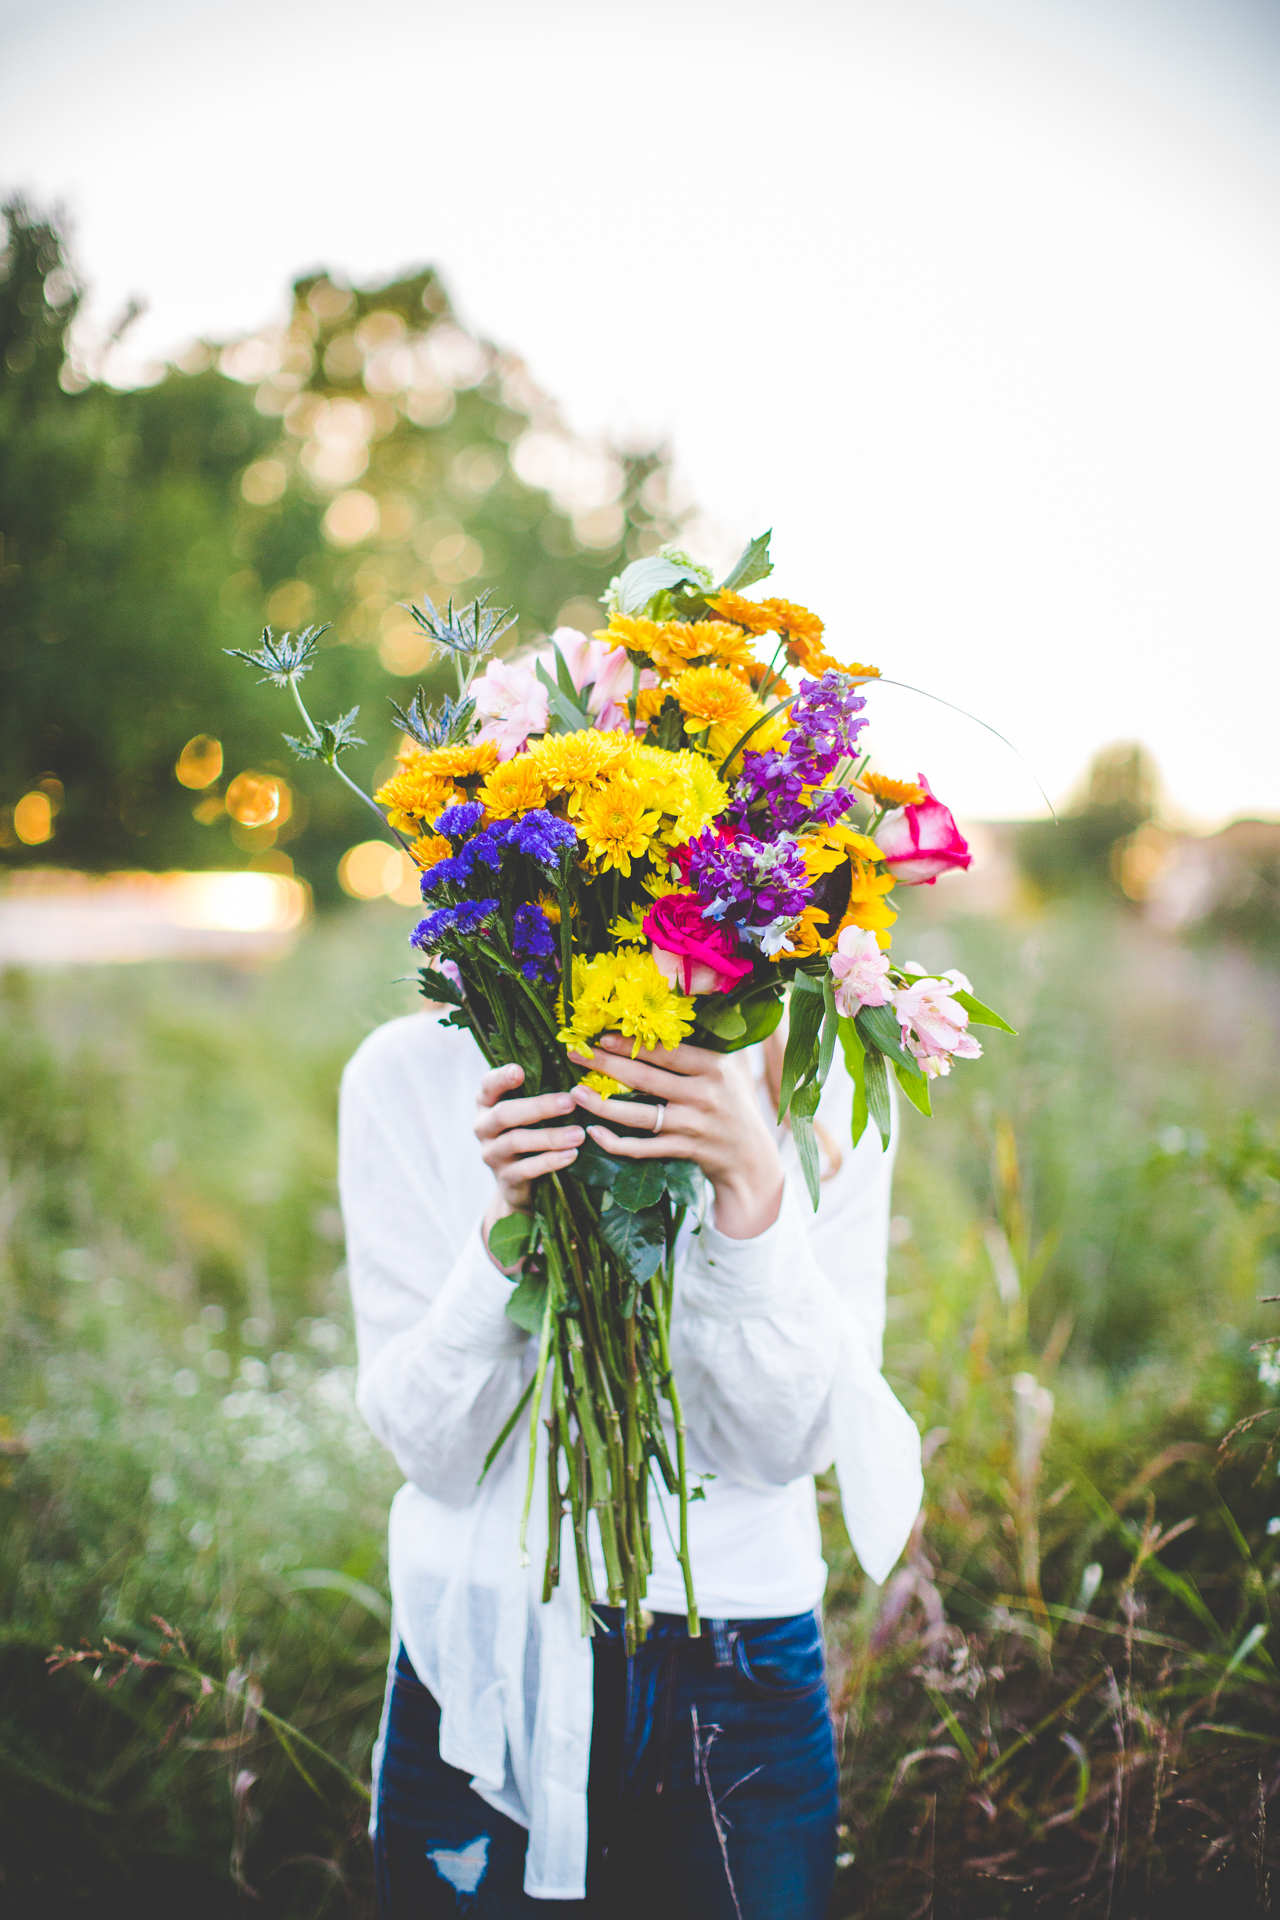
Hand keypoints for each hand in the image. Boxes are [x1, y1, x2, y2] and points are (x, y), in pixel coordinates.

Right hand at [475, 1064, 582, 1265]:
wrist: (519, 1182)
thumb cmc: (528, 1131)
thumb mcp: (528, 1111)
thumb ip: (539, 1091)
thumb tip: (577, 1076)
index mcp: (487, 1103)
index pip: (488, 1085)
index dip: (501, 1078)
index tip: (519, 1070)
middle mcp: (483, 1126)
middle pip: (504, 1114)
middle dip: (539, 1107)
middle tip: (570, 1102)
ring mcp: (492, 1153)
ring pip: (515, 1141)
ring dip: (550, 1137)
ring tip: (579, 1134)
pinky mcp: (505, 1178)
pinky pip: (526, 1169)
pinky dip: (550, 1161)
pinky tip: (572, 1155)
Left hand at [569, 1034, 784, 1240]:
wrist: (751, 1158)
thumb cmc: (738, 1101)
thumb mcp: (737, 1064)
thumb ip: (718, 1035)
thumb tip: (700, 993)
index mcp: (715, 1068)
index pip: (666, 1053)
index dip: (631, 1044)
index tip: (601, 1036)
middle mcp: (703, 1096)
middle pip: (645, 1079)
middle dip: (605, 1065)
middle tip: (575, 1054)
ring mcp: (691, 1127)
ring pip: (638, 1116)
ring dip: (602, 1105)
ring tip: (575, 1093)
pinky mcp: (681, 1151)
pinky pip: (641, 1148)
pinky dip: (615, 1143)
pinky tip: (593, 1132)